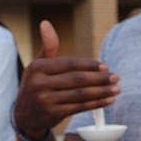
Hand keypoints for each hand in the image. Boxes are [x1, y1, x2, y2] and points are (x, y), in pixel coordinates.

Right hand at [13, 20, 119, 139]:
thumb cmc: (35, 86)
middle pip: (76, 79)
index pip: (69, 64)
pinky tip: (108, 100)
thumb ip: (47, 47)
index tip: (105, 66)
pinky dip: (96, 104)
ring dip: (102, 92)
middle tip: (116, 77)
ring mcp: (46, 100)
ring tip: (116, 89)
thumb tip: (46, 23)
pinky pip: (79, 107)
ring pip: (80, 94)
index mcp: (37, 67)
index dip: (89, 65)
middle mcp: (39, 83)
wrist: (24, 117)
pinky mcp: (53, 114)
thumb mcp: (37, 66)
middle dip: (99, 78)